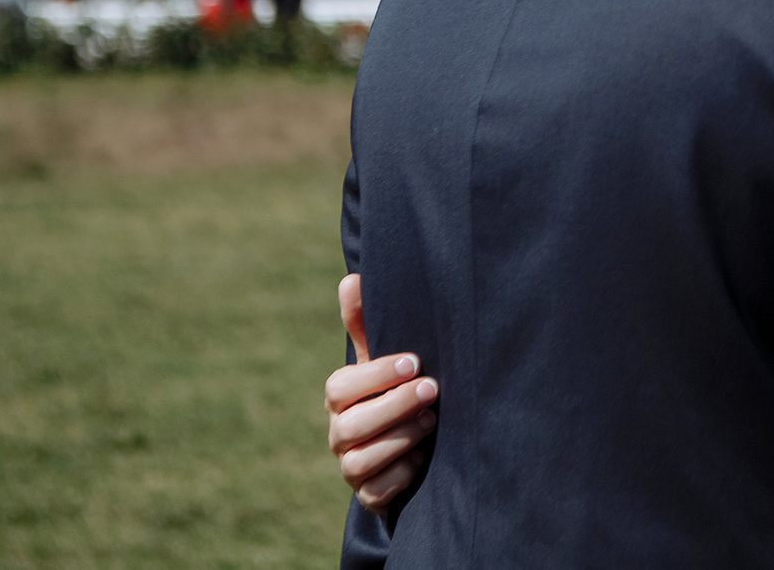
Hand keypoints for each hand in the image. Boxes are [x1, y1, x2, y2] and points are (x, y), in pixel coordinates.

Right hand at [326, 273, 437, 514]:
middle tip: (433, 389)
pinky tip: (423, 459)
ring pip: (361, 461)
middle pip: (351, 425)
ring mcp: (352, 466)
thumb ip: (365, 324)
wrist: (409, 443)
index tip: (414, 362)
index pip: (341, 387)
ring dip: (401, 439)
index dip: (376, 375)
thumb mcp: (382, 357)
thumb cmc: (393, 388)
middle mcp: (339, 433)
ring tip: (432, 421)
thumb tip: (352, 278)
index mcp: (341, 397)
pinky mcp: (368, 494)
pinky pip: (376, 491)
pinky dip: (401, 475)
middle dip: (395, 406)